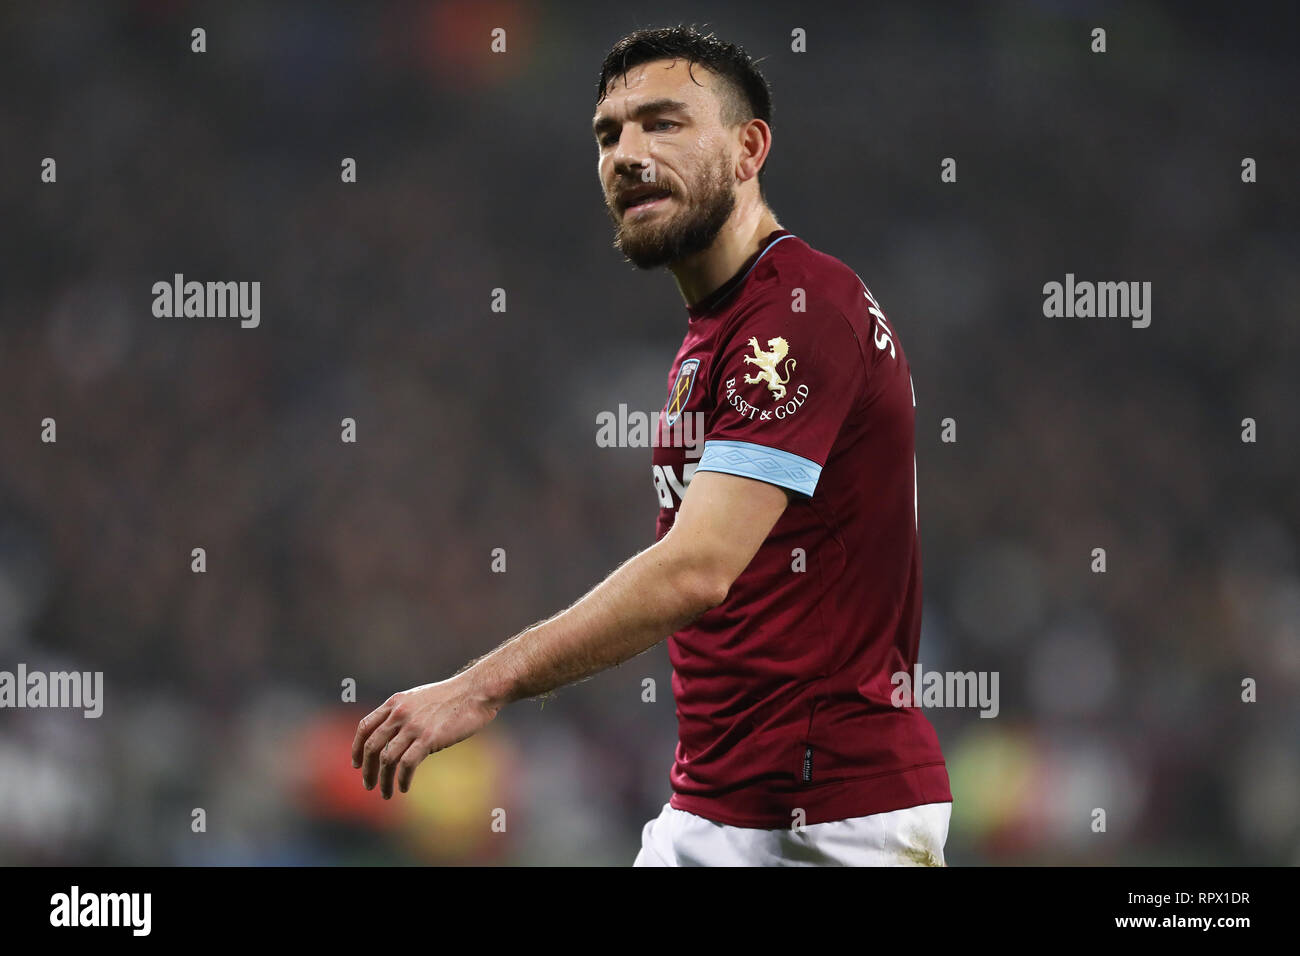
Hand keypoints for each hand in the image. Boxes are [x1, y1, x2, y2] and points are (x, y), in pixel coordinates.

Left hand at [352, 675, 499, 798]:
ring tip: (385, 793)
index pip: (365, 727)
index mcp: (395, 703)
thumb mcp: (420, 699)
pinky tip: (403, 787)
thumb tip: (396, 738)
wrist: (477, 691)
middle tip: (368, 785)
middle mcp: (399, 714)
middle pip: (371, 747)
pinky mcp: (428, 738)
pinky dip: (401, 779)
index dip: (356, 748)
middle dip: (367, 770)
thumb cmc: (454, 696)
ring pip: (387, 759)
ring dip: (383, 780)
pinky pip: (406, 764)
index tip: (356, 764)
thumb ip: (405, 714)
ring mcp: (413, 726)